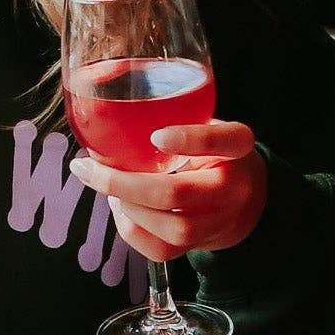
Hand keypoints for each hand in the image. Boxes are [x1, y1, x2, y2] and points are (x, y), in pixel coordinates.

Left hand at [71, 120, 267, 265]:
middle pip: (179, 192)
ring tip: (106, 188)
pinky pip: (164, 251)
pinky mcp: (202, 245)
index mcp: (237, 147)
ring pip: (174, 228)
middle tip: (90, 169)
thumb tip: (96, 83)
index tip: (157, 135)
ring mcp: (221, 220)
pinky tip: (119, 209)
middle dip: (125, 183)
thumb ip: (172, 110)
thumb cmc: (209, 152)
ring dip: (128, 209)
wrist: (244, 198)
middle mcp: (233, 186)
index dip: (192, 140)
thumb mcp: (204, 122)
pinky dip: (132, 231)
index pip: (225, 141)